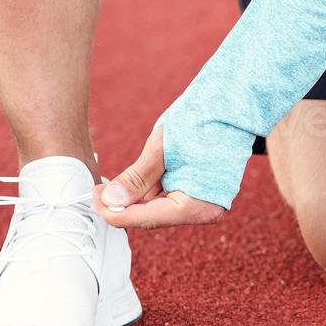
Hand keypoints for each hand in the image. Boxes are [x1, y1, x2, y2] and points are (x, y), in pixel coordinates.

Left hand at [93, 127, 225, 229]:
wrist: (232, 107)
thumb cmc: (203, 121)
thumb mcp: (162, 148)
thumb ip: (137, 178)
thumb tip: (110, 201)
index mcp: (198, 205)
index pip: (148, 218)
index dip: (117, 213)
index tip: (93, 201)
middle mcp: (203, 211)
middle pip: (152, 216)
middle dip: (122, 205)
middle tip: (96, 191)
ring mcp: (202, 203)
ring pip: (156, 209)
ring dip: (132, 199)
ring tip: (107, 186)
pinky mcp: (197, 193)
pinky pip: (166, 199)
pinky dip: (146, 192)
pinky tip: (128, 184)